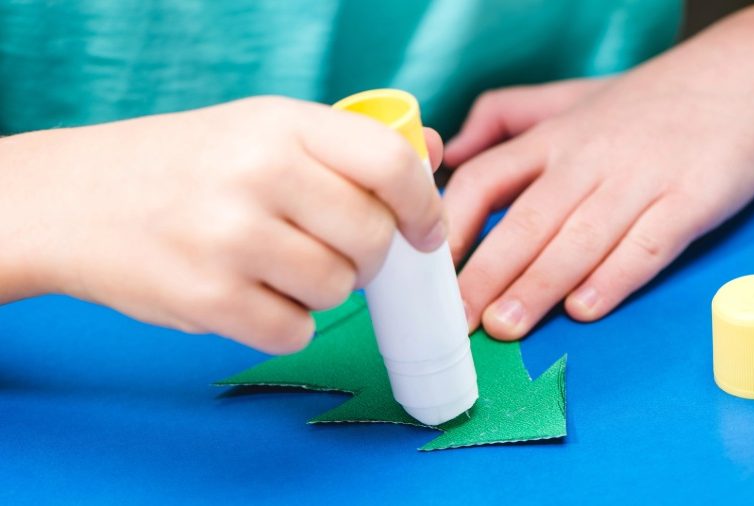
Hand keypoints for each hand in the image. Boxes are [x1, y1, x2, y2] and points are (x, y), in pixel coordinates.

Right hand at [0, 97, 444, 352]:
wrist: (77, 198)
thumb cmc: (185, 166)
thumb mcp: (262, 128)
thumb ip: (347, 142)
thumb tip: (431, 151)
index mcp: (282, 124)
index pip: (391, 162)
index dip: (424, 204)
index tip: (424, 230)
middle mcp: (259, 173)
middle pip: (372, 238)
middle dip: (368, 256)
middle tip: (337, 250)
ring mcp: (231, 238)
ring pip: (337, 290)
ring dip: (323, 290)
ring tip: (280, 267)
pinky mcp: (208, 299)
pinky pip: (295, 332)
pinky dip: (286, 324)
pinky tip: (254, 296)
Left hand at [444, 7, 753, 339]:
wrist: (740, 81)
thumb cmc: (643, 102)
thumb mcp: (567, 97)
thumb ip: (503, 115)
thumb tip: (453, 149)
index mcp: (551, 139)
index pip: (485, 180)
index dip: (454, 226)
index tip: (432, 270)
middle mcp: (587, 160)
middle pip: (525, 222)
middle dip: (487, 274)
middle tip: (460, 319)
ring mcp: (638, 180)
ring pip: (578, 240)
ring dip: (538, 286)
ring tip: (506, 325)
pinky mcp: (689, 200)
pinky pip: (646, 245)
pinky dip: (614, 278)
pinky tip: (584, 309)